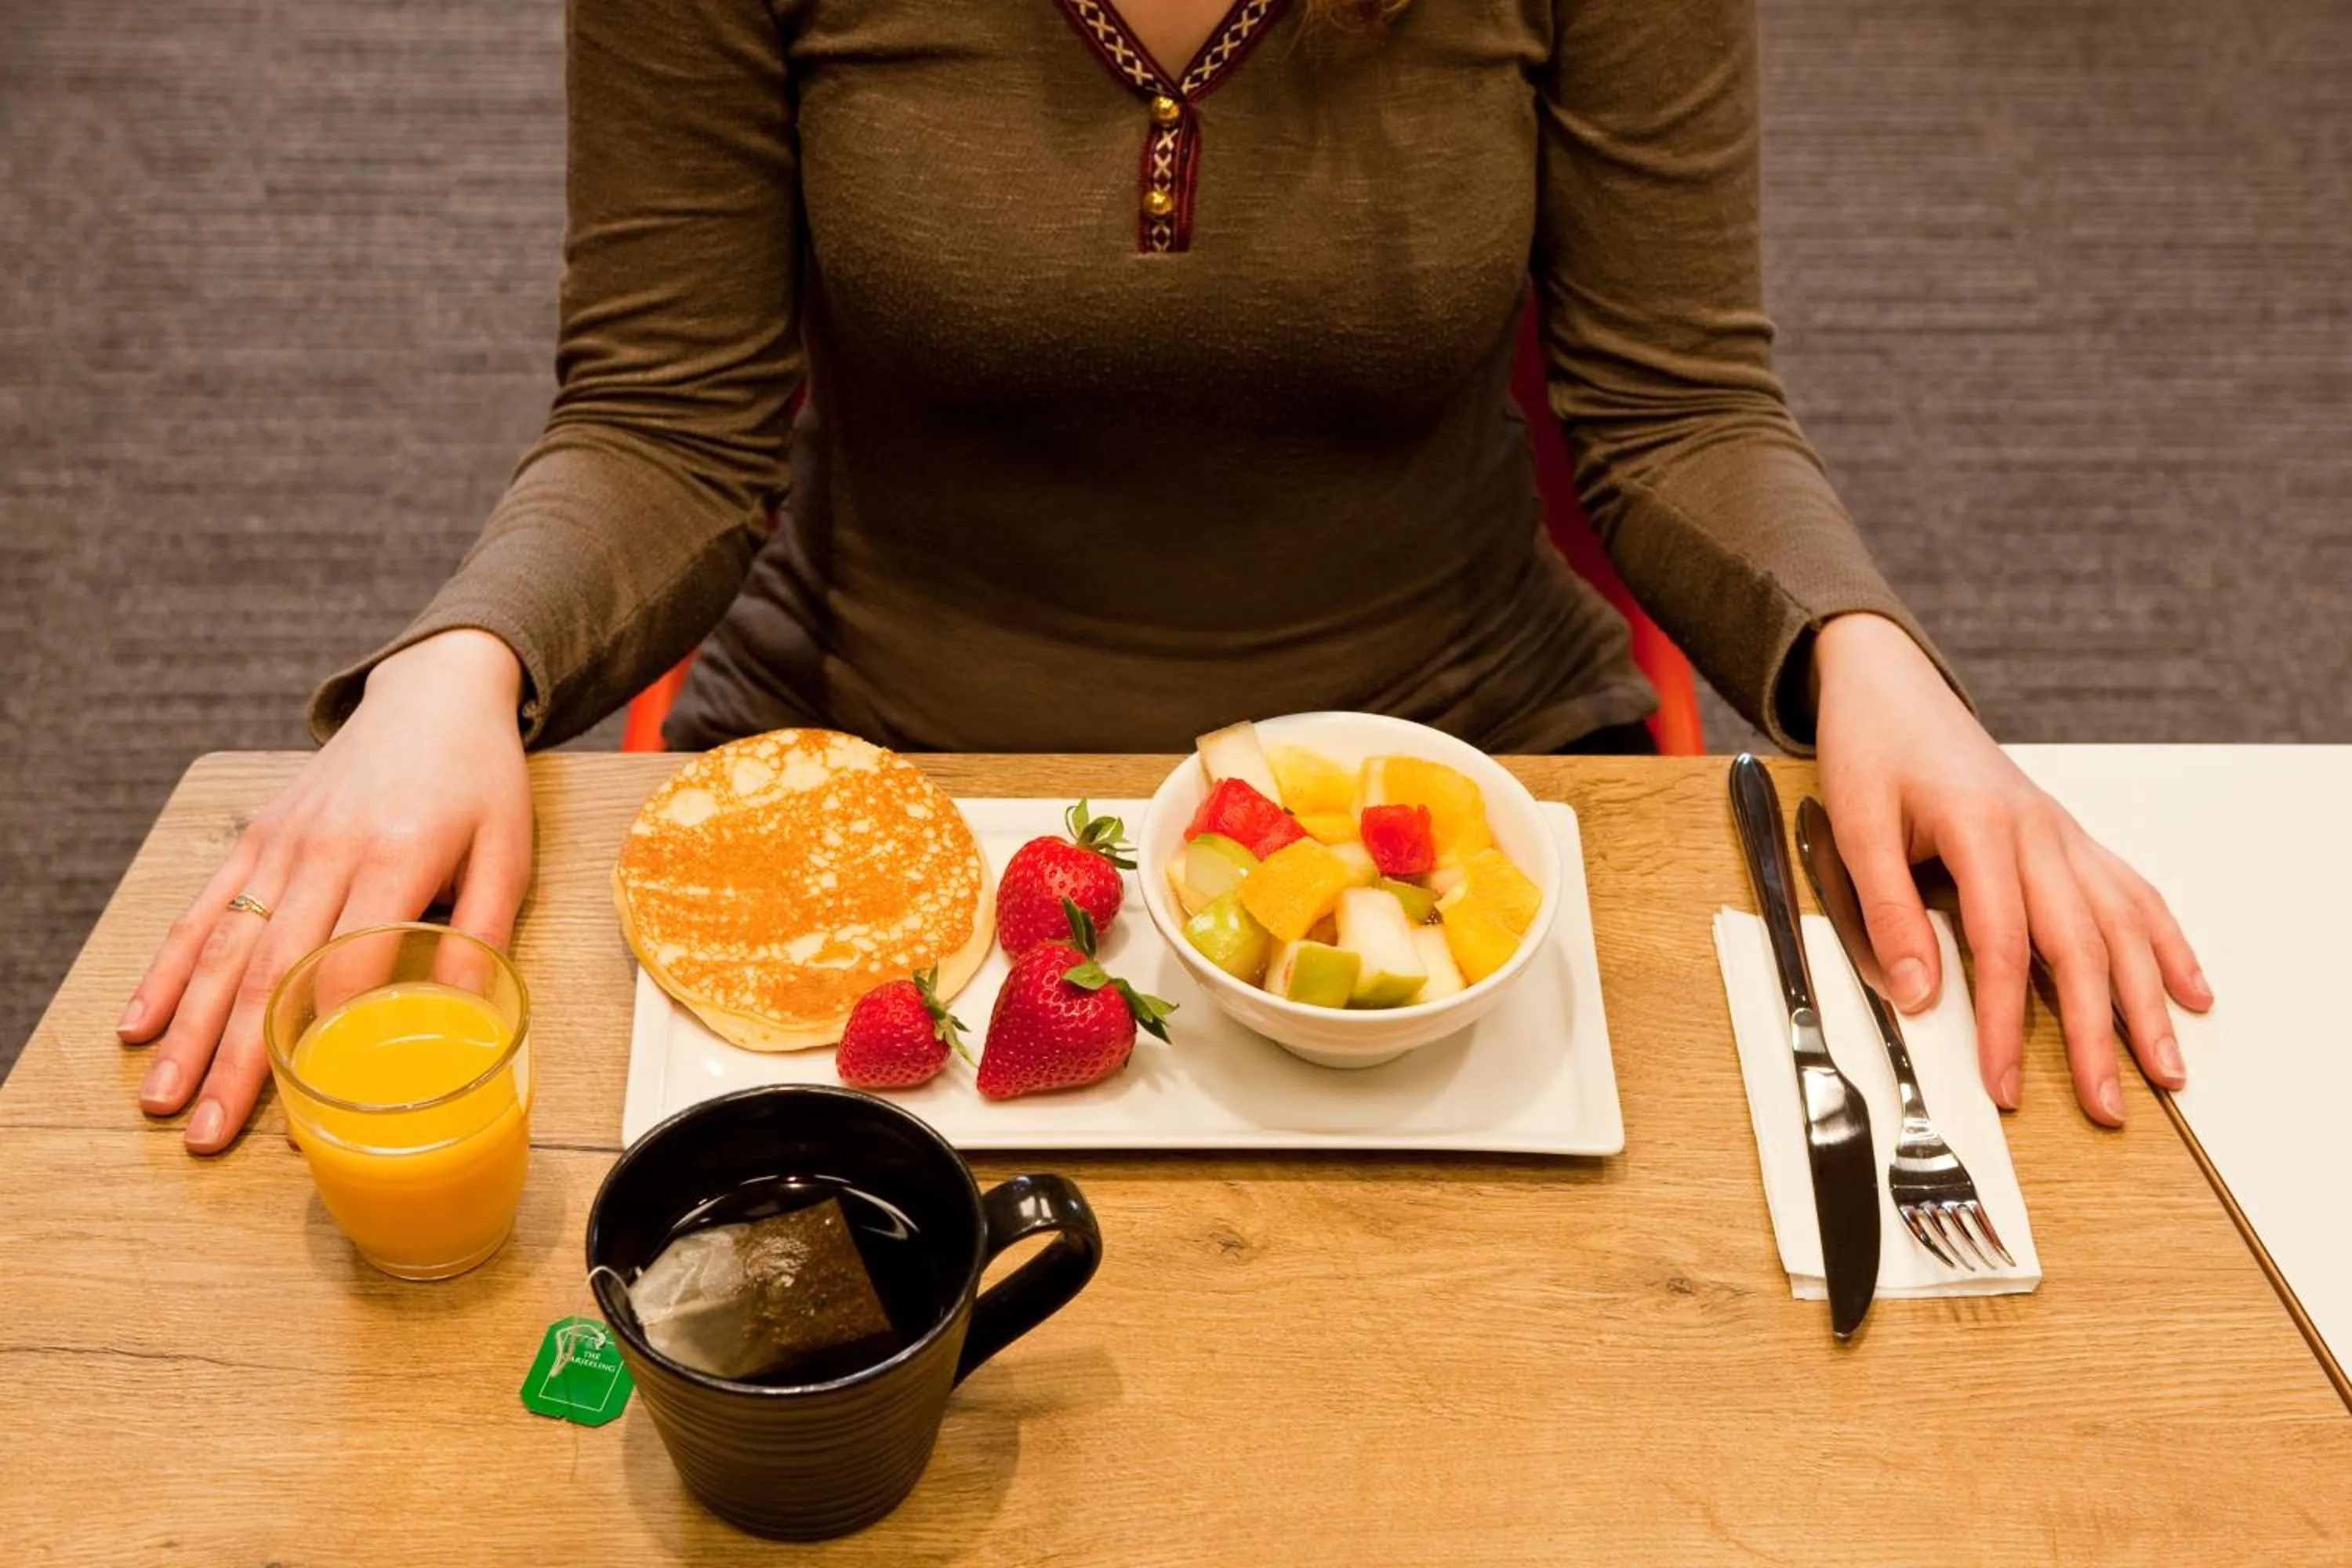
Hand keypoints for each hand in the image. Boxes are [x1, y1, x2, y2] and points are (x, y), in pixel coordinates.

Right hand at [119, 630, 533, 1152]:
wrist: (435, 693)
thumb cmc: (480, 780)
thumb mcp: (508, 851)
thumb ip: (482, 933)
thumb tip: (464, 1021)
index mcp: (396, 858)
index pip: (347, 971)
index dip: (326, 1050)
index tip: (313, 1117)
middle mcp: (326, 852)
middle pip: (269, 973)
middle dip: (235, 1063)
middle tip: (208, 1137)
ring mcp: (282, 844)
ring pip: (223, 949)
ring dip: (189, 1031)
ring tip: (162, 1099)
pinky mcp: (257, 836)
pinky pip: (202, 909)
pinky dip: (168, 968)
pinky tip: (142, 1022)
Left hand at [1811, 613, 2210, 1125]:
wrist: (1892, 687)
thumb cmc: (1872, 751)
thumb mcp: (1856, 826)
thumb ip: (1886, 910)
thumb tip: (1917, 994)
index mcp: (1982, 830)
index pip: (2004, 947)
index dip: (2006, 1023)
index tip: (2003, 1085)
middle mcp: (2038, 834)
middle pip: (2081, 948)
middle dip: (2100, 1034)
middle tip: (2107, 1106)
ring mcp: (2061, 834)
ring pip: (2122, 926)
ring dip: (2149, 1001)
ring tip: (2169, 1068)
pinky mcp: (2068, 836)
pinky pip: (2131, 892)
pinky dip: (2165, 943)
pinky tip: (2191, 989)